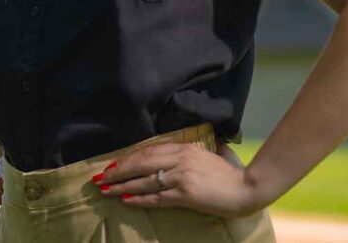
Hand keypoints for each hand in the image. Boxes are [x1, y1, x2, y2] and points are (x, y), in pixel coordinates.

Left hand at [90, 139, 266, 218]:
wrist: (248, 188)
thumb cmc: (229, 173)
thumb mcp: (207, 154)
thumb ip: (190, 153)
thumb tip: (174, 152)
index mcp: (184, 148)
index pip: (147, 151)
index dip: (127, 158)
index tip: (111, 164)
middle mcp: (180, 158)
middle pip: (141, 163)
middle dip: (117, 170)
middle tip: (99, 178)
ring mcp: (182, 176)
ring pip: (144, 180)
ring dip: (122, 185)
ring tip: (105, 190)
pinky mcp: (186, 193)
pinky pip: (156, 197)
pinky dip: (139, 198)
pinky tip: (125, 200)